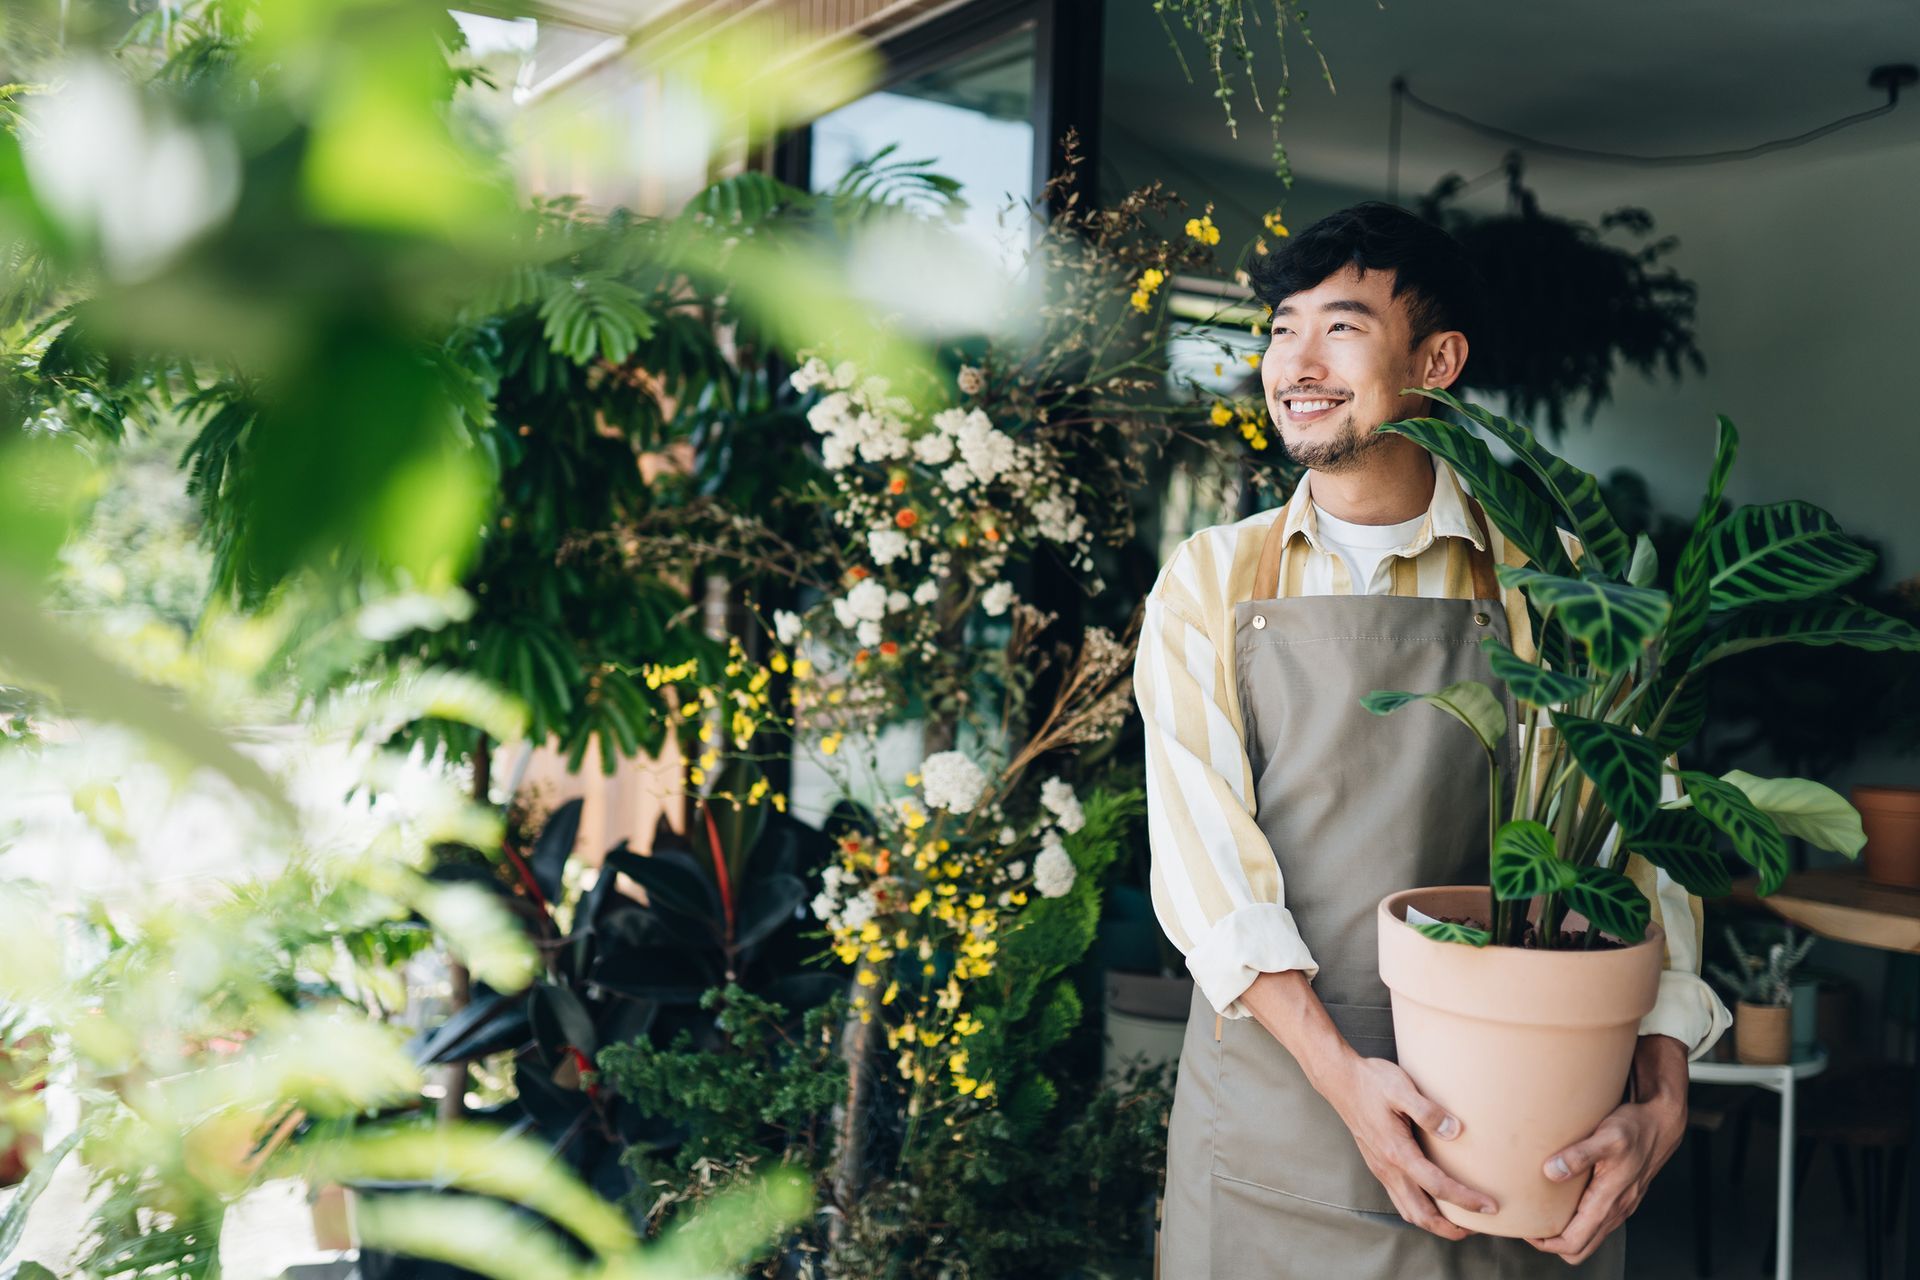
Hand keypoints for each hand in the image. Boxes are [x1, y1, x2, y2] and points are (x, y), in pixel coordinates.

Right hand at [1324, 1054, 1498, 1239]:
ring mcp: (1380, 1169)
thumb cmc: (1371, 1082)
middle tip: (1478, 1227)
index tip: (1490, 1206)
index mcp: (1397, 1152)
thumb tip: (1455, 1131)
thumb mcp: (1401, 1088)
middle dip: (1450, 1227)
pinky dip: (1420, 1210)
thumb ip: (1428, 1111)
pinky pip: (1400, 1199)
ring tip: (1458, 1222)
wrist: (1339, 1080)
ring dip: (1434, 1223)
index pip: (1437, 1187)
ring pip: (1408, 1211)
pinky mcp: (1378, 1164)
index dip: (1466, 1200)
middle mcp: (1387, 1167)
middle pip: (1421, 1213)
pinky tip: (1432, 1200)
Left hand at [1528, 1035, 1688, 1264]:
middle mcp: (1616, 1209)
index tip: (1526, 1228)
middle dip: (1553, 1244)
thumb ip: (1579, 1155)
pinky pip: (1597, 1222)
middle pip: (1580, 1249)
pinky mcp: (1621, 1196)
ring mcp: (1620, 1205)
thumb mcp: (1606, 1136)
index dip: (1546, 1243)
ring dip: (1566, 1232)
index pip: (1574, 1242)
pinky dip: (1578, 1220)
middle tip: (1530, 1223)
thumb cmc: (1635, 1128)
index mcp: (1609, 1201)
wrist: (1662, 1123)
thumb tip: (1550, 1172)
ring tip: (1542, 1212)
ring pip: (1590, 1236)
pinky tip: (1564, 1199)